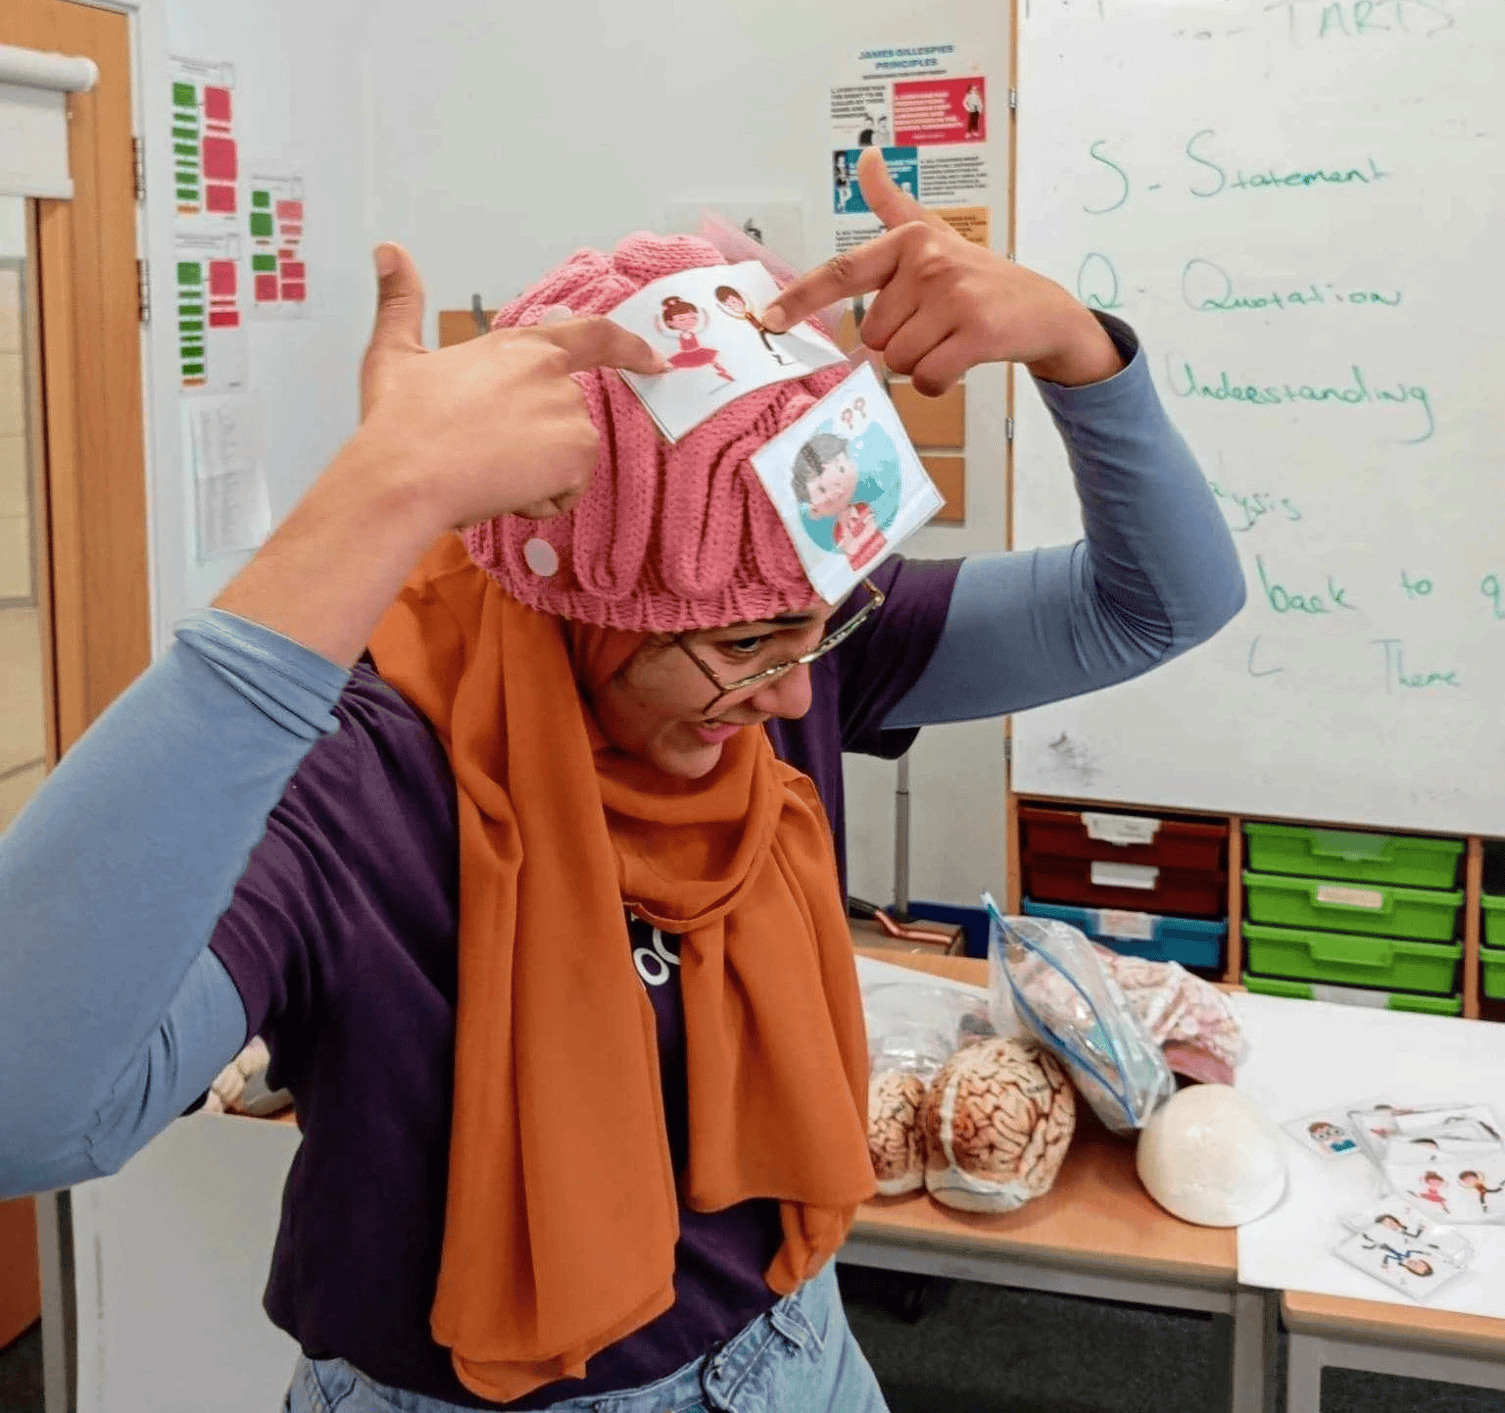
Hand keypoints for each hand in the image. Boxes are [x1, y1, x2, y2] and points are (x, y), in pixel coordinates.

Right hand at [356, 243, 663, 526]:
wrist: (404, 476)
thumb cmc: (397, 424)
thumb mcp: (393, 355)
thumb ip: (400, 302)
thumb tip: (388, 248)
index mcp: (516, 346)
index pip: (592, 336)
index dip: (630, 349)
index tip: (656, 362)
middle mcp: (552, 373)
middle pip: (567, 419)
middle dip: (536, 447)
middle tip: (480, 455)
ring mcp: (569, 411)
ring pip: (567, 458)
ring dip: (534, 476)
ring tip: (485, 472)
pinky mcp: (577, 451)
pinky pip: (567, 490)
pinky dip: (539, 501)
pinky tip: (501, 492)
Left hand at [761, 149, 1121, 393]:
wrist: (1041, 310)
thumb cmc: (977, 278)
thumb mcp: (934, 237)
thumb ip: (894, 204)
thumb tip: (865, 159)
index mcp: (909, 242)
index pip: (843, 271)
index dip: (802, 297)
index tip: (768, 319)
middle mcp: (929, 263)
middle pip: (874, 335)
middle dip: (899, 343)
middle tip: (934, 327)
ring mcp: (954, 297)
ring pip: (899, 360)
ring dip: (920, 364)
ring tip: (950, 341)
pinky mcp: (977, 332)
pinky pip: (928, 378)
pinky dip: (939, 383)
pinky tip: (960, 362)